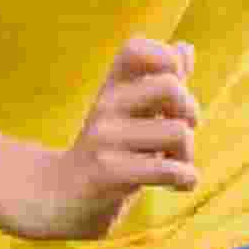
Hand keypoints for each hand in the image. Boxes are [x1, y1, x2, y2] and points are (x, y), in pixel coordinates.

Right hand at [20, 37, 200, 241]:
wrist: (57, 200)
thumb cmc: (103, 155)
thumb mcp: (129, 114)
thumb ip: (158, 82)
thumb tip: (185, 48)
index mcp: (110, 90)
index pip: (135, 49)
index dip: (166, 59)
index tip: (175, 88)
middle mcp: (105, 108)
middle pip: (170, 86)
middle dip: (190, 111)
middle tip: (182, 133)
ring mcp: (104, 140)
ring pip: (177, 132)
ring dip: (187, 154)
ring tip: (176, 164)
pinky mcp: (107, 173)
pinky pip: (166, 169)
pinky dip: (184, 178)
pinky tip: (179, 185)